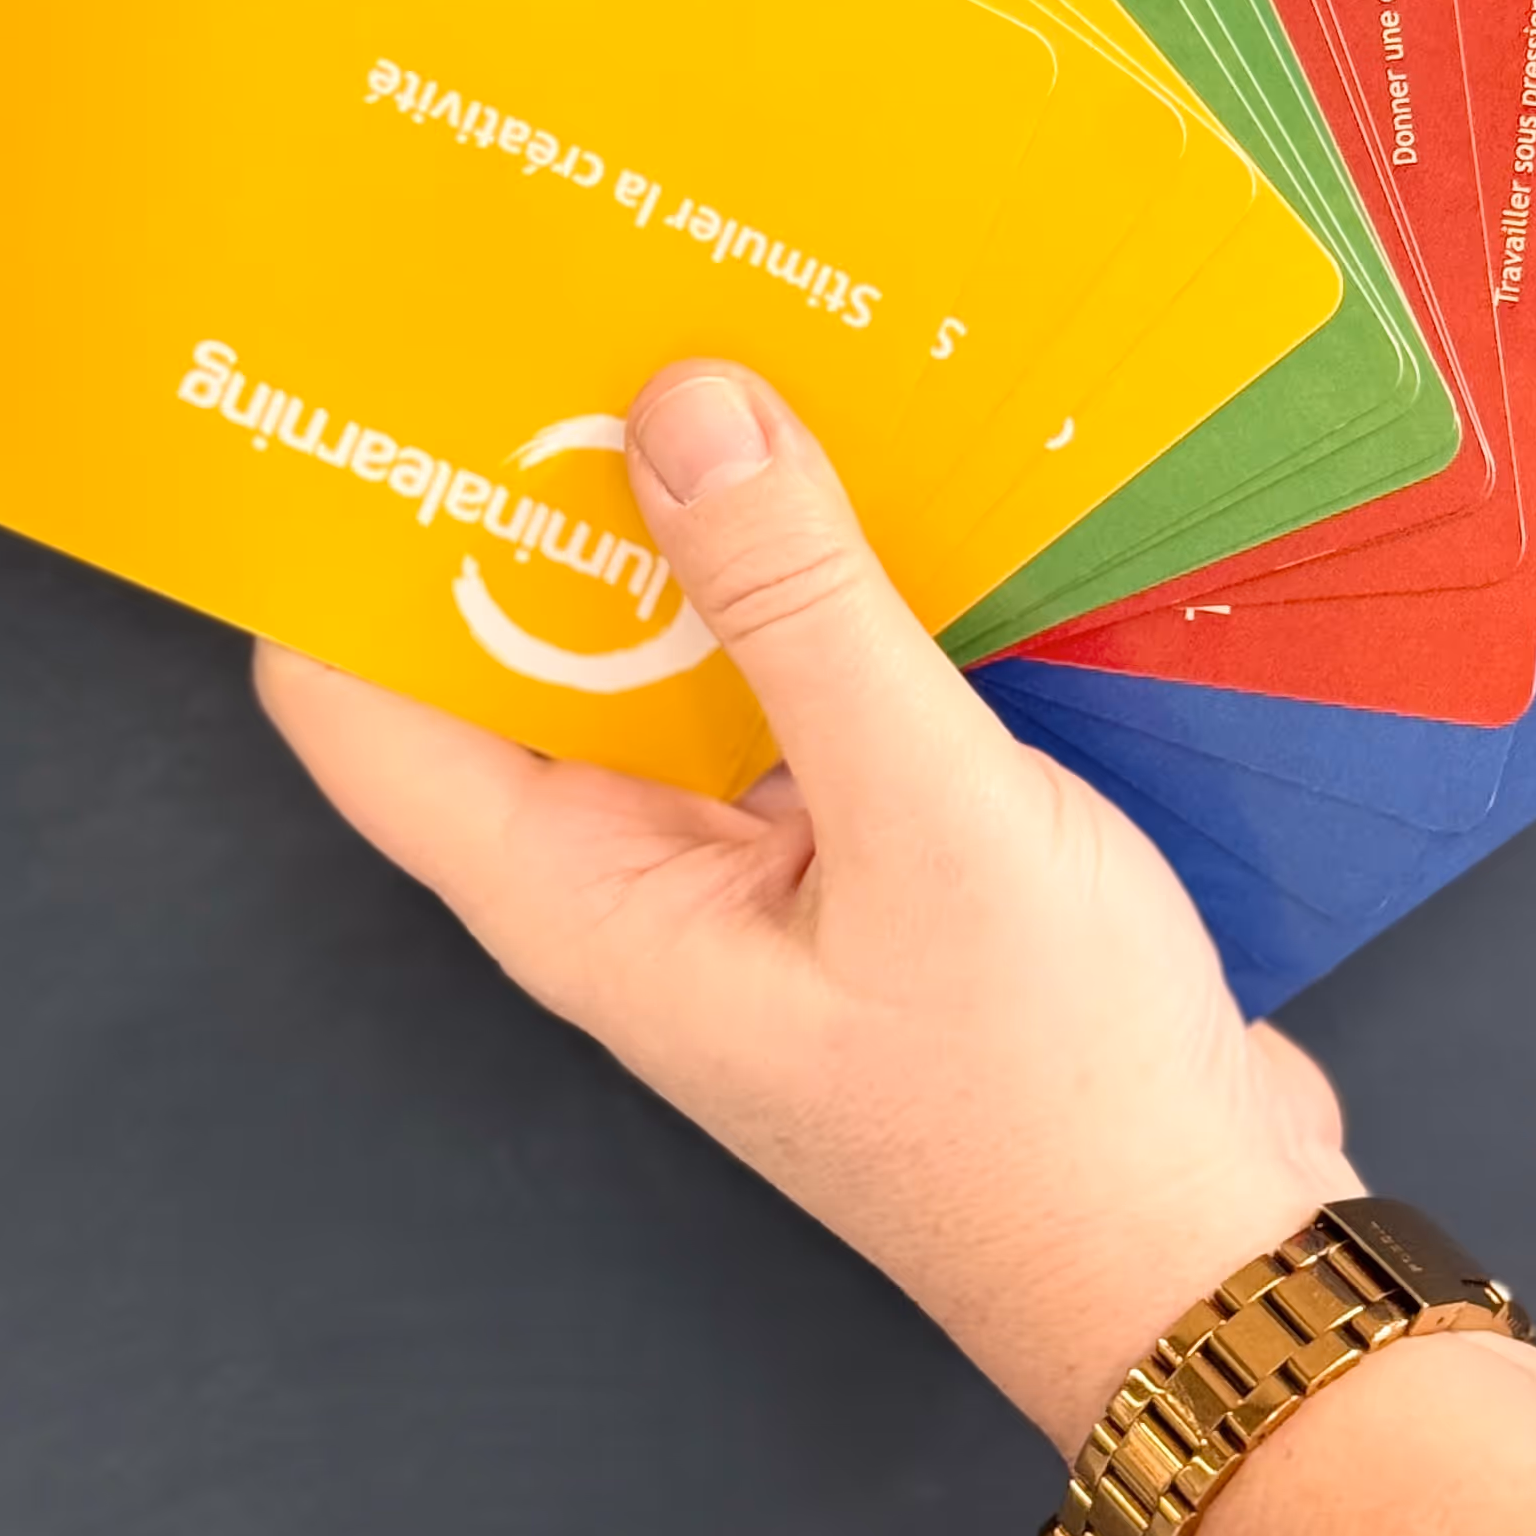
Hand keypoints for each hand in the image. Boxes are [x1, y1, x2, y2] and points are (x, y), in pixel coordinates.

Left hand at [256, 361, 1357, 1444]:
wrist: (1202, 1260)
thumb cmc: (1053, 1100)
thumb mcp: (931, 823)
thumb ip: (803, 611)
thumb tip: (678, 407)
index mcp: (577, 894)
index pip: (353, 699)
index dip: (334, 530)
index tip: (365, 362)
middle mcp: (627, 873)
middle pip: (507, 642)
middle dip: (527, 475)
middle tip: (565, 275)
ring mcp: (738, 861)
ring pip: (662, 645)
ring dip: (689, 509)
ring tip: (722, 313)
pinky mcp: (850, 844)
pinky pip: (786, 675)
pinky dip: (808, 572)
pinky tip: (877, 454)